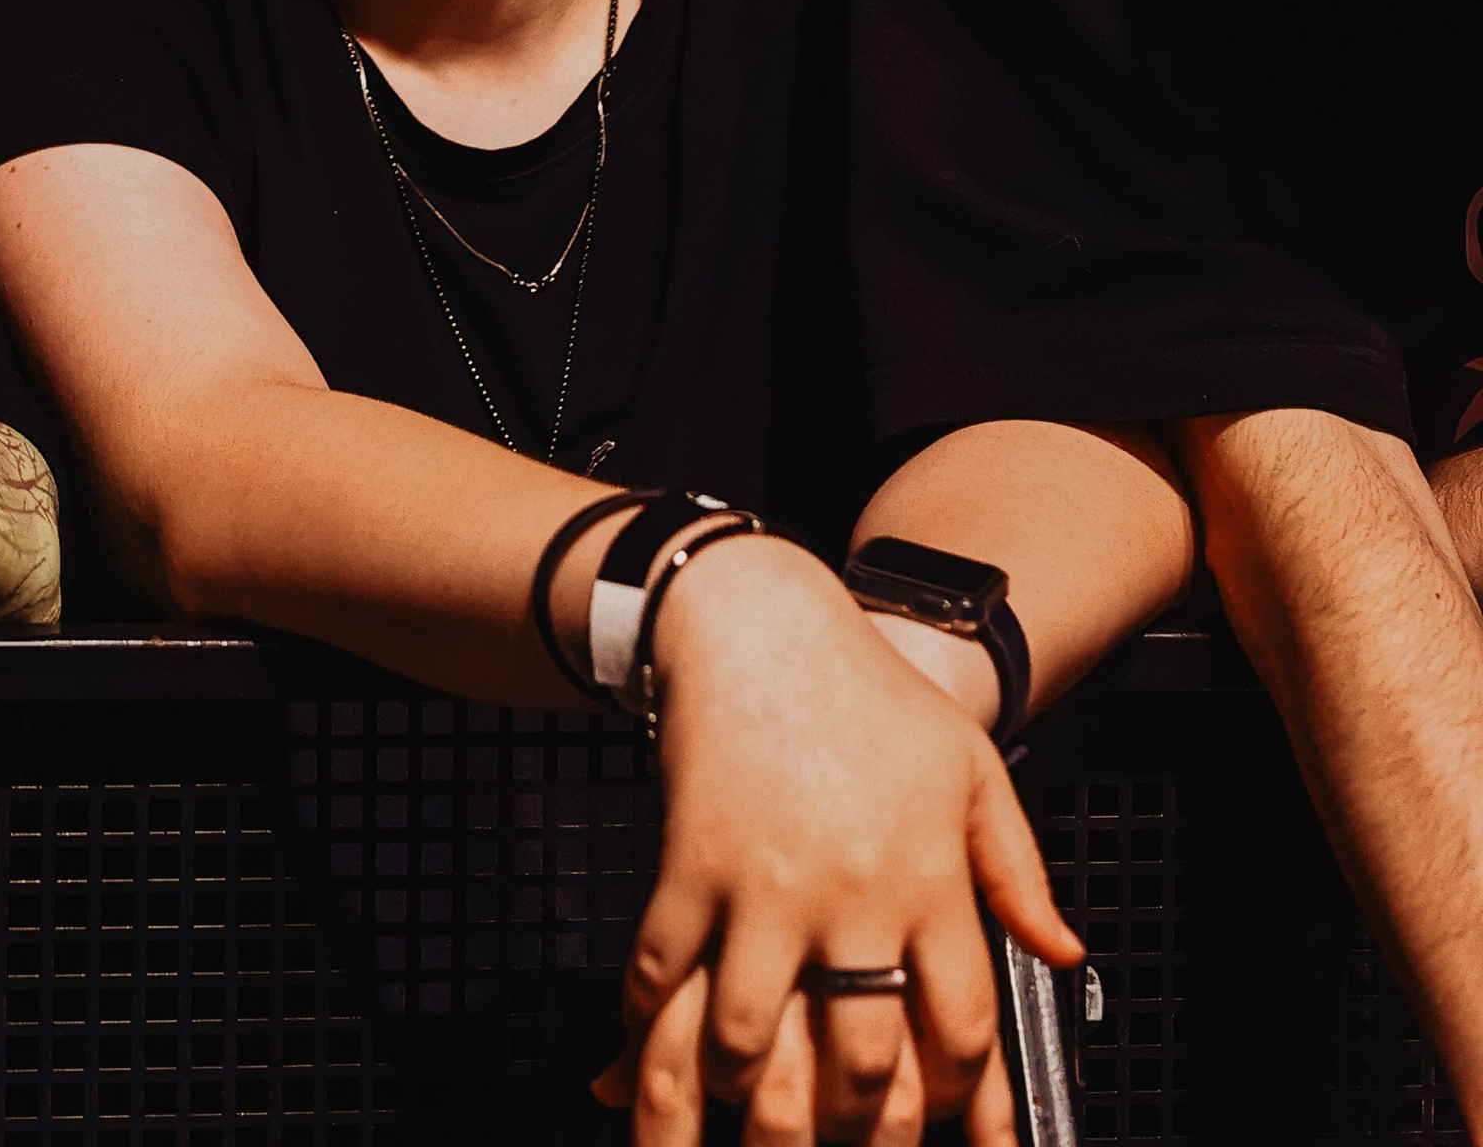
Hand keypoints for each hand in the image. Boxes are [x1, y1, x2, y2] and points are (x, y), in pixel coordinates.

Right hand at [599, 535, 1077, 1141]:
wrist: (759, 619)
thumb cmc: (868, 690)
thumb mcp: (971, 769)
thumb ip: (1018, 871)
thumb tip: (1064, 954)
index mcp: (928, 875)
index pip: (964, 1027)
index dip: (959, 1097)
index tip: (941, 1114)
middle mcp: (850, 894)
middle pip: (862, 1062)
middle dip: (853, 1128)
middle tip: (841, 1134)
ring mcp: (762, 885)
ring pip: (748, 1043)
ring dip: (747, 1094)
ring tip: (754, 1107)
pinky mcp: (687, 865)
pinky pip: (660, 973)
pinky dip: (649, 1024)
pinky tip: (661, 1041)